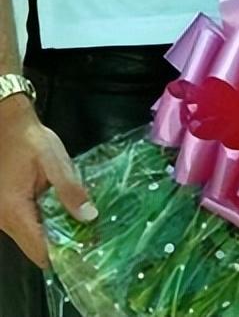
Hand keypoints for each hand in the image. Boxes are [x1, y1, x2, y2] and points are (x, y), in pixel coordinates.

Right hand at [0, 94, 96, 267]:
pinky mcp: (7, 209)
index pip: (39, 249)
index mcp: (14, 210)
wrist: (9, 124)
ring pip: (30, 237)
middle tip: (89, 237)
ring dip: (54, 234)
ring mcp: (3, 216)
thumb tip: (89, 216)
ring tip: (82, 225)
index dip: (62, 254)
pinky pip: (27, 224)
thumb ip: (71, 190)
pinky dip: (45, 223)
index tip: (86, 251)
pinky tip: (65, 213)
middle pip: (35, 247)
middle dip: (62, 245)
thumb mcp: (55, 161)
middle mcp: (4, 220)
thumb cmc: (29, 140)